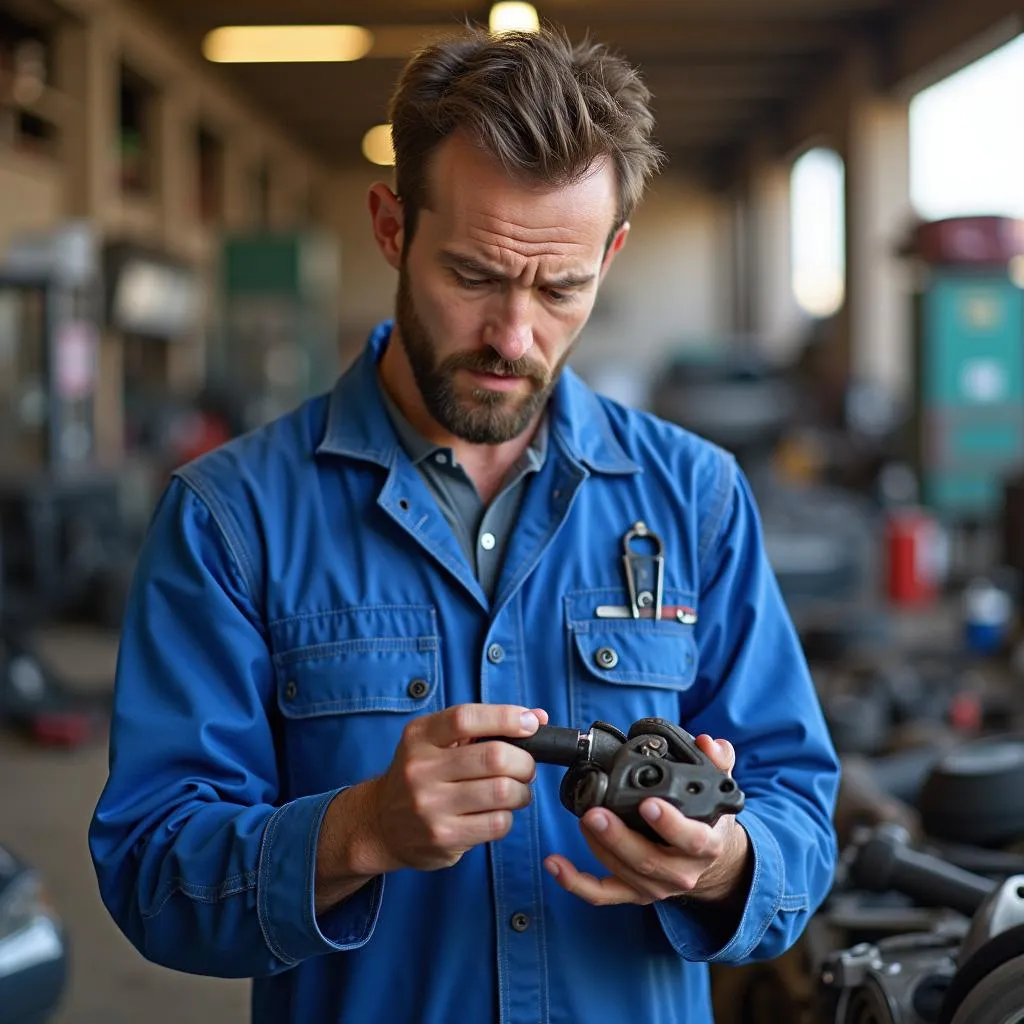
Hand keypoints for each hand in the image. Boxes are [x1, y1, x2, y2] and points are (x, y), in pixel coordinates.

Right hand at [359, 703, 549, 873]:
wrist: (379, 823)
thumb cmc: (421, 774)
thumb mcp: (438, 741)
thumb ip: (485, 726)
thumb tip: (538, 717)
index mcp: (419, 736)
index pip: (466, 718)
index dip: (506, 717)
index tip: (530, 723)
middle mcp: (420, 769)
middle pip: (494, 757)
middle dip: (524, 761)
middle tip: (525, 767)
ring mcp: (430, 806)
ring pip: (502, 792)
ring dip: (521, 791)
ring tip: (515, 791)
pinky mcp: (443, 837)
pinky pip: (497, 823)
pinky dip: (508, 816)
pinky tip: (498, 812)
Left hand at [543, 735, 749, 906]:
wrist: (711, 862)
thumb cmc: (708, 820)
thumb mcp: (720, 791)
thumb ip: (718, 763)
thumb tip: (711, 743)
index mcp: (705, 845)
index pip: (692, 839)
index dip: (671, 824)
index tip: (649, 804)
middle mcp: (682, 872)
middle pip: (648, 861)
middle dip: (618, 836)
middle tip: (596, 812)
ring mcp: (656, 887)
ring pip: (623, 873)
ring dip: (598, 846)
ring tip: (583, 817)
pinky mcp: (633, 894)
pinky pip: (602, 894)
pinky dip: (575, 882)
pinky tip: (554, 862)